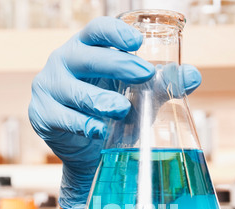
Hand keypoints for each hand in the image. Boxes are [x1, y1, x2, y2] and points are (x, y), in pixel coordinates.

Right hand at [29, 16, 201, 208]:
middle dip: (116, 65)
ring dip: (99, 100)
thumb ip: (160, 85)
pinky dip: (83, 125)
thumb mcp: (137, 97)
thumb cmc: (111, 115)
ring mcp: (49, 88)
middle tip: (144, 74)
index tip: (138, 42)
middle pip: (86, 57)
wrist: (87, 151)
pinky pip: (63, 118)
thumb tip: (193, 76)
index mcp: (86, 50)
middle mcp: (63, 63)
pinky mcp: (42, 114)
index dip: (115, 33)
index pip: (96, 31)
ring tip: (122, 109)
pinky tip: (99, 130)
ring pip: (73, 91)